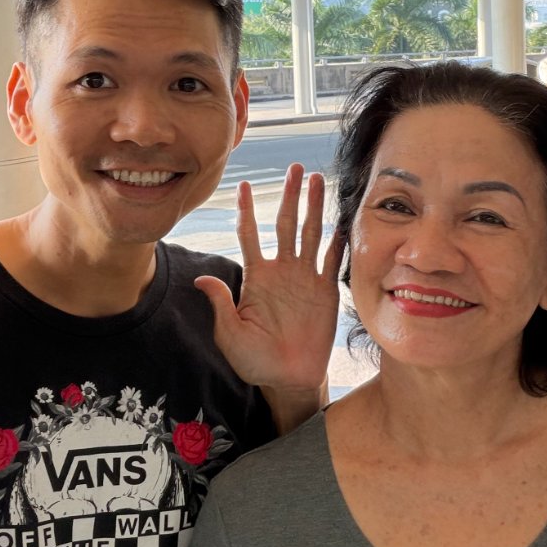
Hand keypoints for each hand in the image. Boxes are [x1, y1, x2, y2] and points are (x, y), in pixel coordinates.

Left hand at [196, 165, 343, 394]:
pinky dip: (338, 240)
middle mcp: (281, 271)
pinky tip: (343, 218)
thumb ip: (221, 305)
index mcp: (257, 277)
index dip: (246, 210)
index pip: (249, 235)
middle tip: (295, 168)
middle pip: (285, 223)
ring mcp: (305, 279)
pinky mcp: (326, 291)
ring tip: (318, 180)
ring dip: (314, 207)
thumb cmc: (255, 360)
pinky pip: (332, 260)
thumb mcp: (231, 334)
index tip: (243, 185)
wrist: (288, 379)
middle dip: (290, 196)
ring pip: (310, 233)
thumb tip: (202, 279)